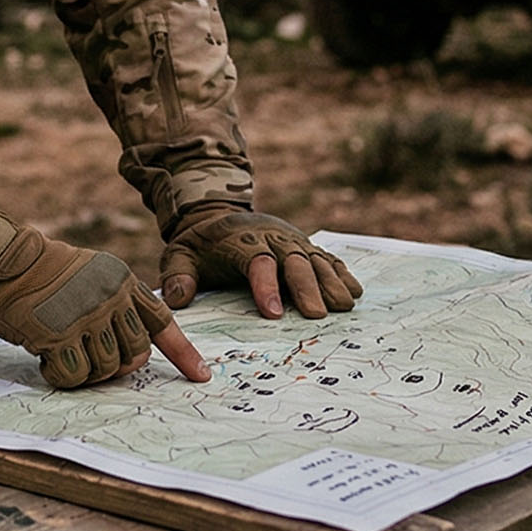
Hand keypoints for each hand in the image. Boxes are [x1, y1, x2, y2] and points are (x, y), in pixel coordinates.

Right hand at [0, 214, 208, 388]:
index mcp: (123, 281)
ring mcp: (87, 316)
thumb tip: (130, 361)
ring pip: (106, 369)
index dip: (183, 353)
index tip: (201, 376)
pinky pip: (74, 376)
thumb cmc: (43, 276)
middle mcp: (111, 297)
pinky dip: (60, 377)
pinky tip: (45, 359)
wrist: (3, 263)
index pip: (161, 322)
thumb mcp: (91, 279)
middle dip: (116, 366)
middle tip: (87, 358)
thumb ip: (115, 309)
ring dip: (84, 372)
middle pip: (135, 356)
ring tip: (62, 352)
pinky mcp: (60, 335)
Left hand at [160, 207, 362, 318]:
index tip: (273, 313)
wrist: (216, 215)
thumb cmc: (199, 244)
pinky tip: (354, 291)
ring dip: (331, 281)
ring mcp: (291, 240)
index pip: (257, 263)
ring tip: (344, 306)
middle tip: (318, 315)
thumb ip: (177, 276)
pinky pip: (326, 257)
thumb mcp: (179, 255)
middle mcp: (271, 238)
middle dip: (306, 287)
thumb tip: (177, 300)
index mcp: (241, 242)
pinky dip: (341, 272)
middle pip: (293, 261)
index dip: (266, 287)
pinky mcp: (303, 245)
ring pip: (314, 259)